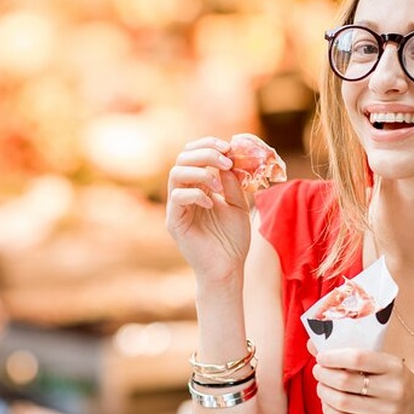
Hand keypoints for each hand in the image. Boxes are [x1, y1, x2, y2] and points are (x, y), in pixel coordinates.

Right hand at [166, 136, 251, 284]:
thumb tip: (227, 160)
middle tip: (226, 159)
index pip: (193, 155)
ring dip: (200, 172)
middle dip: (205, 153)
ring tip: (219, 184)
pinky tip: (212, 203)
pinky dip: (196, 194)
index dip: (208, 145)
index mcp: (198, 186)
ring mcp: (177, 207)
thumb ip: (232, 183)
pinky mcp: (174, 222)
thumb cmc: (233, 239)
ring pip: (176, 174)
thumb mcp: (238, 204)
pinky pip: (177, 197)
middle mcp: (184, 193)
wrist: (228, 269)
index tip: (228, 146)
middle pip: (182, 159)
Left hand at [312, 348, 413, 413]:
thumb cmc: (402, 385)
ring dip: (323, 392)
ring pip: (342, 401)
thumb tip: (314, 345)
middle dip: (323, 374)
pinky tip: (328, 403)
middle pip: (345, 380)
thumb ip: (357, 356)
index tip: (321, 356)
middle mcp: (393, 389)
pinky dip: (329, 410)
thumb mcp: (388, 365)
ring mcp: (387, 412)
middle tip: (318, 371)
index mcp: (394, 366)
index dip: (333, 356)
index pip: (357, 358)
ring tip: (321, 386)